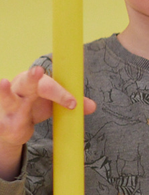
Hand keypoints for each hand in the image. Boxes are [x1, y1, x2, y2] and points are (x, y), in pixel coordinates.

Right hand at [0, 65, 96, 180]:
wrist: (13, 123)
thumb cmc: (34, 106)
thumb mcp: (53, 104)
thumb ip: (70, 103)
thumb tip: (92, 106)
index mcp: (35, 83)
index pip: (49, 85)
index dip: (60, 93)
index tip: (73, 103)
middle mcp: (20, 90)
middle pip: (27, 82)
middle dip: (32, 77)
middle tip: (38, 70)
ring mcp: (8, 105)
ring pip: (7, 98)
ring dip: (5, 91)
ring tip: (3, 82)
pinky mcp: (2, 123)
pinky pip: (0, 123)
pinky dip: (0, 122)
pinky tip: (0, 123)